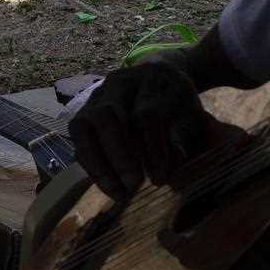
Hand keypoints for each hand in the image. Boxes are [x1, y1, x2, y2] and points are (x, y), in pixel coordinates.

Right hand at [69, 58, 214, 200]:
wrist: (160, 78)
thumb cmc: (178, 105)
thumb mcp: (190, 118)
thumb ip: (181, 138)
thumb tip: (171, 165)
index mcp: (152, 80)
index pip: (146, 114)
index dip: (152, 149)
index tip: (159, 179)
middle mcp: (120, 81)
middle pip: (109, 115)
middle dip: (119, 155)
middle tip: (133, 185)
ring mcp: (99, 93)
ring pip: (85, 123)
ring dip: (99, 162)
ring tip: (116, 191)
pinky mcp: (86, 108)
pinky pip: (79, 135)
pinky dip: (91, 162)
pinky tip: (106, 183)